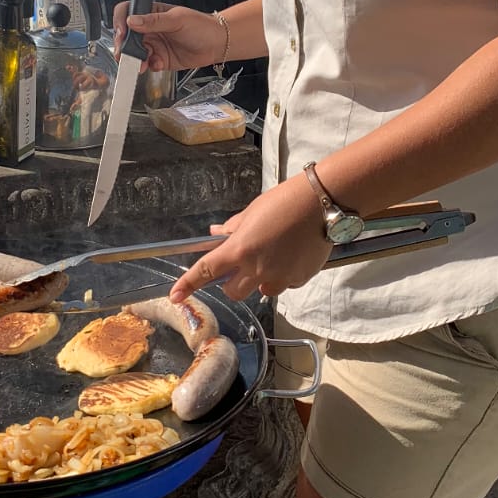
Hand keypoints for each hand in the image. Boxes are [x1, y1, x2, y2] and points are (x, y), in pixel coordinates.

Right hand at [111, 1, 225, 73]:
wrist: (217, 44)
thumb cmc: (201, 26)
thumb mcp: (177, 19)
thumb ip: (153, 21)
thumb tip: (132, 20)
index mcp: (151, 13)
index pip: (127, 12)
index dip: (120, 21)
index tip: (122, 32)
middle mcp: (149, 29)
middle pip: (126, 36)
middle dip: (123, 46)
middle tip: (125, 54)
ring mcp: (154, 45)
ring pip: (134, 53)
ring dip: (134, 59)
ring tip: (141, 63)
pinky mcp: (159, 59)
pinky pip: (147, 64)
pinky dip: (149, 66)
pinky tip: (157, 64)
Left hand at [170, 175, 330, 301]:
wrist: (322, 204)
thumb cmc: (285, 201)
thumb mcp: (252, 211)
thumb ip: (232, 227)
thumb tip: (216, 234)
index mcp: (240, 249)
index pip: (205, 272)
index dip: (187, 285)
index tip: (175, 295)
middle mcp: (256, 269)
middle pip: (233, 291)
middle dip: (231, 282)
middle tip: (239, 266)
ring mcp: (279, 277)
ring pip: (260, 290)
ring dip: (258, 280)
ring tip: (272, 257)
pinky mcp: (299, 279)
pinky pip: (284, 284)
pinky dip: (283, 275)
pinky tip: (291, 255)